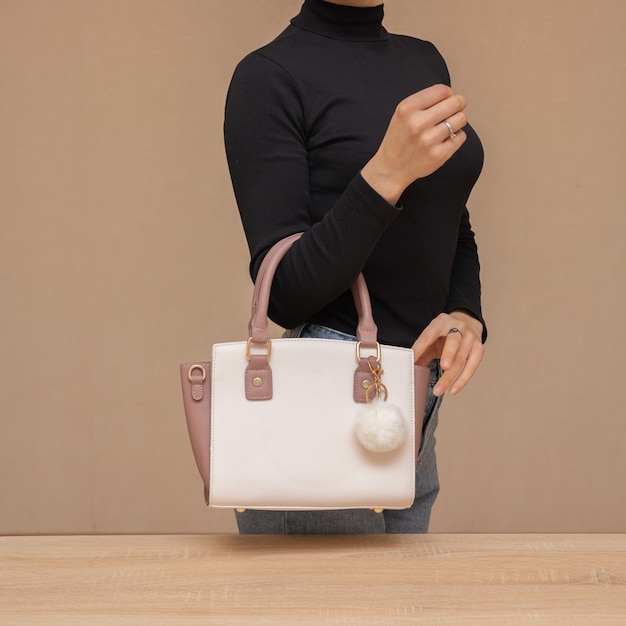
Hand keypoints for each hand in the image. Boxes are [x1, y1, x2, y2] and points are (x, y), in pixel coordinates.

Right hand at [361, 84, 467, 204]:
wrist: (391, 168)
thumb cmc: (399, 139)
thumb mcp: (402, 114)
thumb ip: (423, 101)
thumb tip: (452, 95)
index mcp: (407, 109)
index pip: (442, 90)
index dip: (449, 94)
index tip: (448, 100)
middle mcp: (417, 124)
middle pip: (456, 102)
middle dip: (458, 105)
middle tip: (453, 112)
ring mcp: (428, 141)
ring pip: (461, 119)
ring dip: (457, 122)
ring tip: (446, 127)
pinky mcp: (439, 155)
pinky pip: (461, 136)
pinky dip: (456, 137)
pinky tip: (444, 141)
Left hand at [411, 310, 483, 396]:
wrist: (467, 322)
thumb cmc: (446, 333)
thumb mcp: (432, 336)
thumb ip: (422, 350)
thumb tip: (412, 367)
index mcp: (441, 322)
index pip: (429, 335)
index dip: (420, 348)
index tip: (412, 360)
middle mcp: (458, 328)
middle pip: (453, 342)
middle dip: (448, 354)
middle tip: (442, 367)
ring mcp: (470, 339)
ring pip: (461, 359)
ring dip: (449, 377)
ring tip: (439, 390)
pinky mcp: (478, 349)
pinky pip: (471, 367)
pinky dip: (462, 380)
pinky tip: (453, 389)